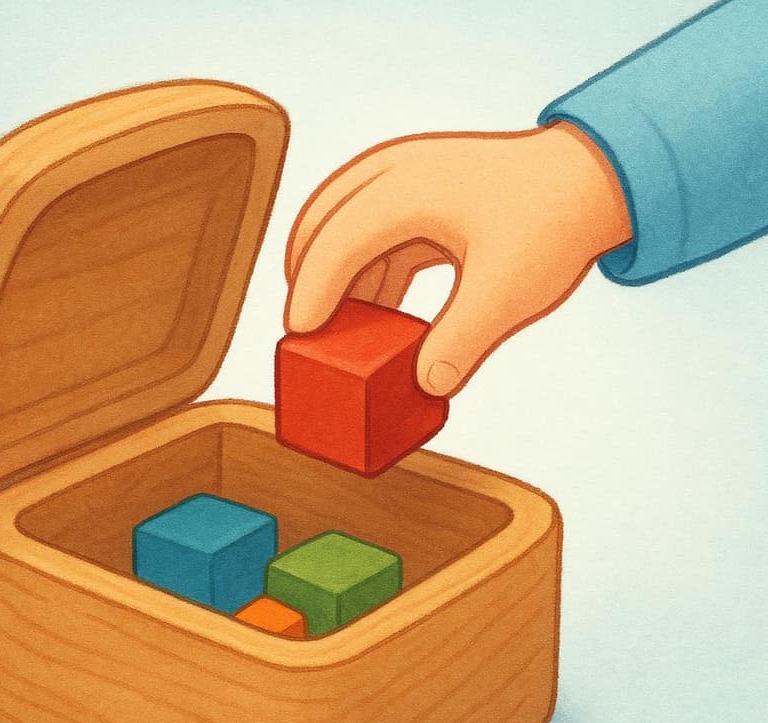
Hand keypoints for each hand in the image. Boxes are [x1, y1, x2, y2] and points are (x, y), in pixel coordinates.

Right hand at [284, 121, 631, 396]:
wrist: (589, 178)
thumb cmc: (551, 222)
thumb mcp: (509, 291)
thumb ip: (462, 341)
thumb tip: (424, 386)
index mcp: (408, 188)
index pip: (336, 241)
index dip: (311, 292)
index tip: (298, 337)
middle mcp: (394, 173)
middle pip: (320, 223)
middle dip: (306, 280)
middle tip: (307, 337)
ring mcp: (402, 177)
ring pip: (340, 227)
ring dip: (336, 279)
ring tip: (342, 335)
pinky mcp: (414, 192)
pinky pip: (369, 233)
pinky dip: (364, 273)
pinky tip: (378, 314)